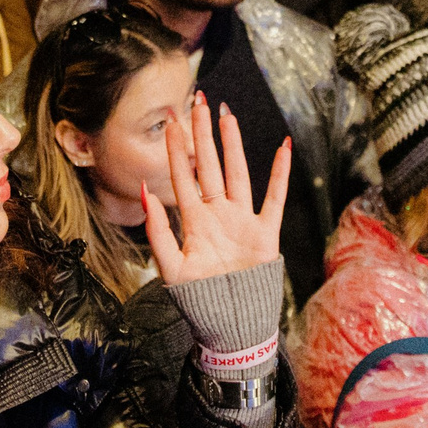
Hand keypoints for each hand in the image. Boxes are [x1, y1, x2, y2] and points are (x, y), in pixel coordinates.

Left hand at [143, 91, 290, 285]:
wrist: (231, 326)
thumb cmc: (199, 301)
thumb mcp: (171, 268)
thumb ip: (158, 231)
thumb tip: (145, 192)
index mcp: (194, 221)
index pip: (182, 177)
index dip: (176, 149)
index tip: (171, 121)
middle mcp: (217, 214)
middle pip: (209, 166)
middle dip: (202, 134)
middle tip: (198, 102)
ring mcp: (242, 221)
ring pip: (238, 173)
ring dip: (233, 145)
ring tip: (227, 115)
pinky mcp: (265, 233)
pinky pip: (274, 197)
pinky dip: (280, 173)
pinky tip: (282, 147)